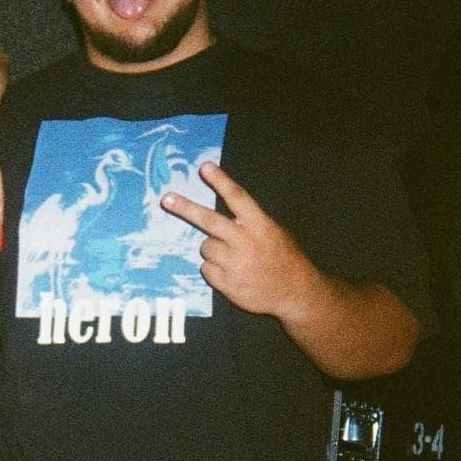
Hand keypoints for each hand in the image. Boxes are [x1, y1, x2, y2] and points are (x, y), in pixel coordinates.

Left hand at [160, 160, 317, 321]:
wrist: (294, 293)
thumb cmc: (283, 258)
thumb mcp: (275, 232)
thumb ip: (250, 221)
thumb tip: (225, 211)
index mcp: (260, 225)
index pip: (237, 197)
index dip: (220, 181)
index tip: (204, 167)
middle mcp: (245, 242)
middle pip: (209, 221)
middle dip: (185, 208)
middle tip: (166, 199)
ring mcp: (234, 264)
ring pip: (206, 247)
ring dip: (213, 249)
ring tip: (233, 257)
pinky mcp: (226, 284)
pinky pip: (206, 269)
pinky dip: (214, 270)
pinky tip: (231, 273)